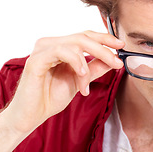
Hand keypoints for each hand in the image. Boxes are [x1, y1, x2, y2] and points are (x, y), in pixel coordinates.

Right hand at [3, 30, 124, 134]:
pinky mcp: (36, 59)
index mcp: (60, 46)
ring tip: (87, 83)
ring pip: (75, 43)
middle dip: (103, 49)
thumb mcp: (80, 80)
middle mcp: (50, 43)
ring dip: (88, 63)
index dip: (104, 38)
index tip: (121, 45)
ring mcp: (42, 49)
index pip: (86, 36)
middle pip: (83, 37)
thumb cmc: (51, 97)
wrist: (31, 116)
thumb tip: (113, 59)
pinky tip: (81, 75)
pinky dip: (76, 62)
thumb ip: (95, 68)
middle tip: (117, 62)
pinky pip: (61, 51)